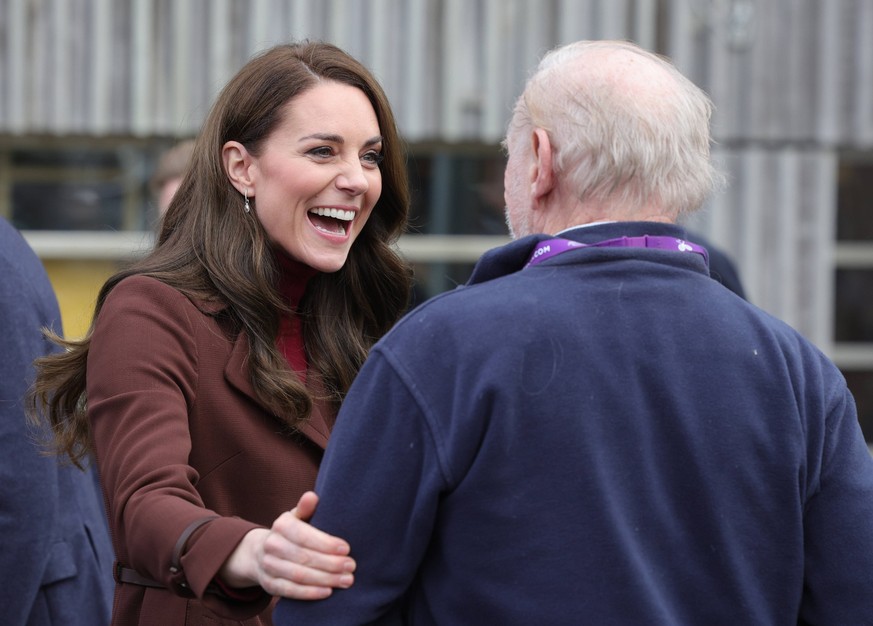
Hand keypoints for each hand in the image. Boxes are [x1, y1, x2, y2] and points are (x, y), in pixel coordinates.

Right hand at [220, 491, 354, 598]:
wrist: (261, 552)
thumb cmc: (291, 533)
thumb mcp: (298, 517)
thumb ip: (306, 508)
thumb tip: (312, 496)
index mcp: (281, 525)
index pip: (305, 535)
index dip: (326, 543)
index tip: (347, 549)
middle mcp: (272, 545)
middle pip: (304, 557)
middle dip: (331, 564)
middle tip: (352, 567)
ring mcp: (268, 566)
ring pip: (299, 575)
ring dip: (325, 579)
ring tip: (346, 580)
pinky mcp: (269, 585)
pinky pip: (290, 591)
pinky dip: (309, 593)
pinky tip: (328, 592)